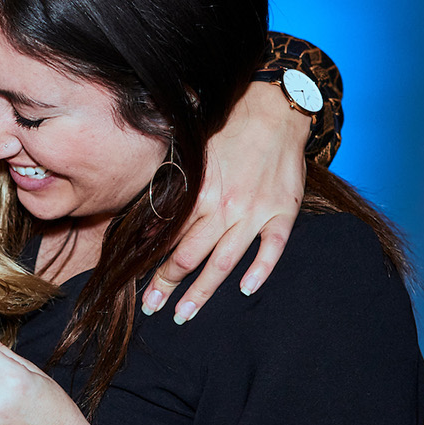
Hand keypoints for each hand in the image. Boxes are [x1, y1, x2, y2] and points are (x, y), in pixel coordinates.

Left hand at [142, 82, 310, 321]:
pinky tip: (245, 290)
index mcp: (199, 192)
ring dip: (202, 291)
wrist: (275, 111)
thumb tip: (147, 222)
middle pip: (191, 256)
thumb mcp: (193, 155)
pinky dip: (259, 271)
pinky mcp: (283, 213)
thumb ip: (173, 188)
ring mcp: (256, 212)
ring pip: (225, 262)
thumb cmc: (228, 131)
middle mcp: (225, 206)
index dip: (152, 263)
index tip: (140, 286)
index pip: (169, 237)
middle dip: (168, 285)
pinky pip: (271, 249)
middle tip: (153, 307)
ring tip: (185, 313)